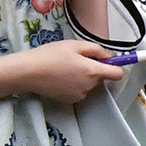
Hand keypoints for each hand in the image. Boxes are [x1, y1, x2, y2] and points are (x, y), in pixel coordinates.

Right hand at [10, 39, 131, 104]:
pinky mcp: (69, 100)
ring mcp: (79, 95)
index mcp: (93, 72)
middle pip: (101, 78)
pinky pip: (78, 90)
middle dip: (94, 69)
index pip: (117, 74)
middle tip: (77, 59)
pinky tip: (59, 76)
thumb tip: (108, 56)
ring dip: (83, 77)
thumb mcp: (75, 45)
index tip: (113, 62)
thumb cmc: (50, 55)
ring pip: (89, 84)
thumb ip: (96, 50)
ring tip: (64, 67)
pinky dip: (73, 84)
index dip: (117, 66)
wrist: (28, 72)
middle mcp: (89, 86)